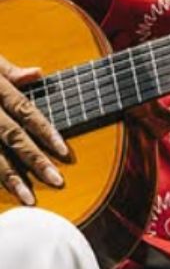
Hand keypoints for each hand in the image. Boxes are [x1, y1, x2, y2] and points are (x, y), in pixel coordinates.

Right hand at [0, 53, 68, 204]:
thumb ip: (8, 70)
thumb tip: (37, 73)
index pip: (25, 111)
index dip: (46, 131)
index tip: (64, 152)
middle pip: (11, 135)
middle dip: (35, 159)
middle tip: (57, 181)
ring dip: (10, 177)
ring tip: (28, 198)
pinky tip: (2, 193)